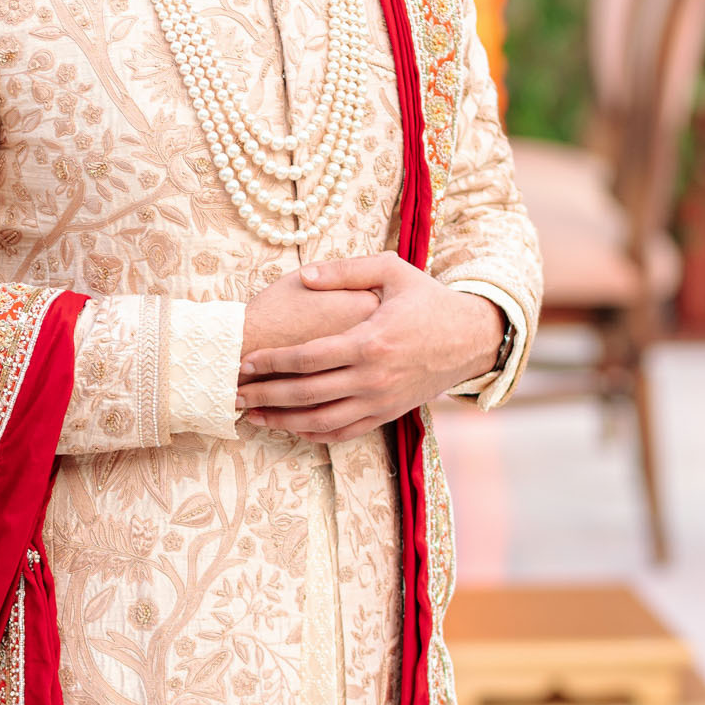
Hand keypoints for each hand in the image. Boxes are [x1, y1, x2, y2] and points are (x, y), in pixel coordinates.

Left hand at [236, 256, 503, 442]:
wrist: (471, 338)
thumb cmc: (428, 299)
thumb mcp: (392, 271)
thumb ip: (345, 271)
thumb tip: (304, 275)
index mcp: (370, 341)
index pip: (308, 358)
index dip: (271, 362)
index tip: (243, 362)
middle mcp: (373, 377)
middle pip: (306, 393)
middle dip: (264, 394)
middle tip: (232, 393)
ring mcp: (380, 401)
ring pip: (320, 420)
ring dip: (281, 420)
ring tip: (250, 415)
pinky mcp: (386, 415)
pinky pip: (343, 433)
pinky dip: (312, 434)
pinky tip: (288, 426)